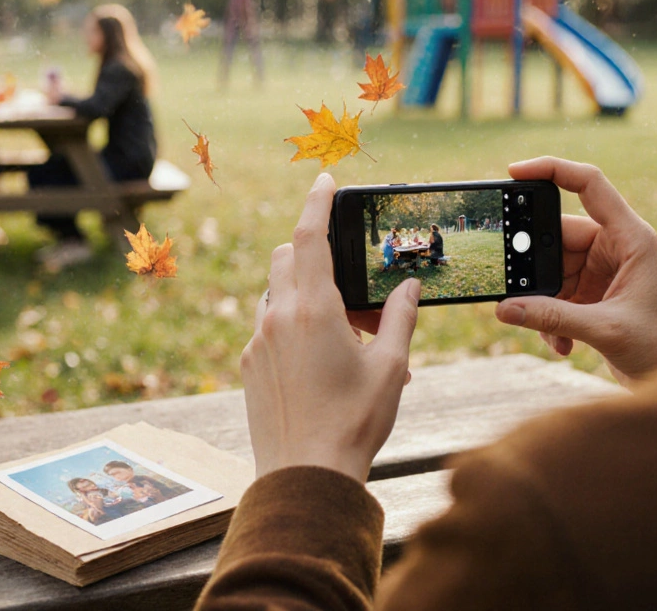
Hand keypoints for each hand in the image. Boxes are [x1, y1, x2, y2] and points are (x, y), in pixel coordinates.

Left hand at [242, 174, 421, 483]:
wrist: (305, 475)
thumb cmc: (353, 423)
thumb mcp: (391, 369)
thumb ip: (400, 319)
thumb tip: (409, 287)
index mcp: (313, 309)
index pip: (310, 236)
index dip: (316, 202)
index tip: (324, 181)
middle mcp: (277, 317)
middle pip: (287, 258)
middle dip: (313, 251)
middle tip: (349, 281)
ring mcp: (257, 341)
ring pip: (275, 292)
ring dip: (302, 292)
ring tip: (342, 330)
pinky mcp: (248, 366)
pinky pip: (268, 327)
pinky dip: (290, 325)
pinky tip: (319, 360)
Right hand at [495, 157, 656, 384]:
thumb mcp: (606, 329)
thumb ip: (552, 318)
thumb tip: (504, 309)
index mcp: (629, 237)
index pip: (588, 185)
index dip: (552, 169)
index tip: (514, 171)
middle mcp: (615, 249)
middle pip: (557, 237)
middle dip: (536, 268)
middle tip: (518, 288)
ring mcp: (602, 273)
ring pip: (552, 273)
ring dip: (544, 304)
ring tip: (553, 333)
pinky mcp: (594, 298)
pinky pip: (556, 298)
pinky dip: (551, 321)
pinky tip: (562, 345)